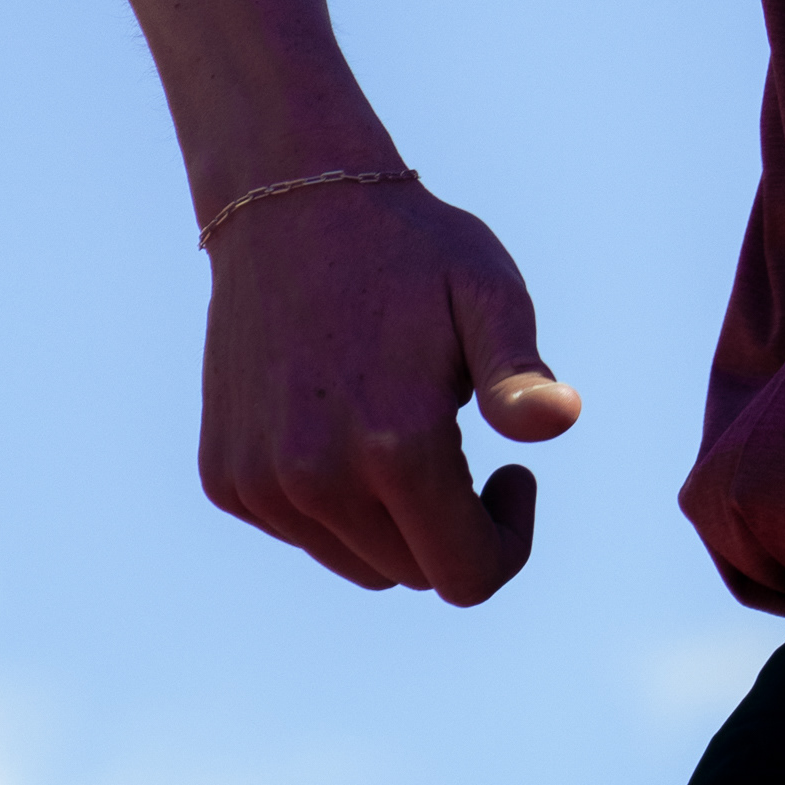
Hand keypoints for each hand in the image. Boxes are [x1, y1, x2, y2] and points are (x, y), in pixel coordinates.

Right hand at [197, 180, 580, 604]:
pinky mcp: (225, 479)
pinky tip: (352, 427)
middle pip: (416, 573)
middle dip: (458, 530)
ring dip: (400, 523)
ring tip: (410, 433)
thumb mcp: (490, 297)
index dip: (509, 540)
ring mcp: (260, 484)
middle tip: (471, 447)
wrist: (291, 208)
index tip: (513, 473)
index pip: (468, 576)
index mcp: (395, 445)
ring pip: (362, 565)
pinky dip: (341, 507)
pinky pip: (305, 535)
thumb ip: (519, 377)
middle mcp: (316, 478)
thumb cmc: (413, 252)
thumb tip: (559, 423)